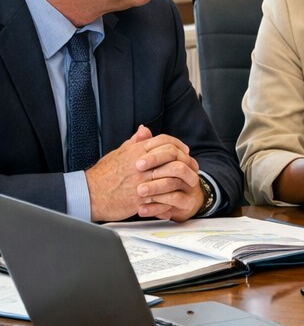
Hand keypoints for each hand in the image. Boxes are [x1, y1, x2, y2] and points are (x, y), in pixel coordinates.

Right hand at [86, 126, 202, 221]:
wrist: (89, 194)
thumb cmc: (103, 175)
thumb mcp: (118, 153)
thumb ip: (134, 142)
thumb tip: (144, 129)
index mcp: (136, 151)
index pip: (165, 141)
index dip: (178, 145)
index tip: (185, 152)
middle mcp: (141, 163)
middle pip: (173, 156)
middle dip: (187, 161)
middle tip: (192, 167)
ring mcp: (142, 180)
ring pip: (173, 175)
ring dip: (185, 179)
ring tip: (190, 183)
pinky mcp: (142, 197)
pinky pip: (165, 195)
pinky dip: (175, 195)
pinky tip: (179, 196)